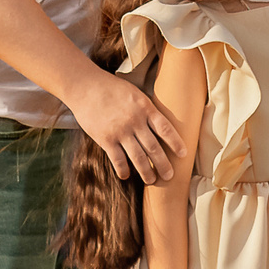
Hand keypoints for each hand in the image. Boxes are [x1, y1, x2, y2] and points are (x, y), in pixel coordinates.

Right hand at [69, 66, 186, 182]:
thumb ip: (146, 109)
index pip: (166, 129)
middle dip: (163, 164)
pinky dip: (123, 170)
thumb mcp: (135, 93)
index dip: (176, 143)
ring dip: (146, 172)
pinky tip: (126, 176)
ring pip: (138, 157)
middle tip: (170, 176)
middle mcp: (135, 121)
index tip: (183, 154)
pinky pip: (118, 160)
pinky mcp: (106, 139)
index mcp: (146, 108)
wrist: (85, 87)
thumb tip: (159, 125)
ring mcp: (121, 131)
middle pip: (154, 148)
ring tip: (151, 180)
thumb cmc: (111, 88)